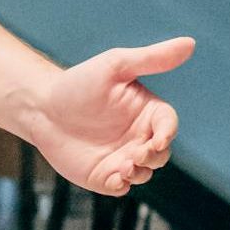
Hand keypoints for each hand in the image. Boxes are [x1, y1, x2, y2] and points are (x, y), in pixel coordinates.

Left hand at [29, 36, 192, 195]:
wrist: (40, 107)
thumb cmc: (78, 83)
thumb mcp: (114, 66)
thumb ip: (151, 58)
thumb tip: (189, 42)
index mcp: (147, 113)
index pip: (168, 125)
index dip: (166, 133)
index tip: (158, 138)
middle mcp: (139, 137)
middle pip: (160, 154)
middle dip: (153, 156)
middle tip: (135, 154)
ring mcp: (123, 157)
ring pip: (144, 172)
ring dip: (139, 172)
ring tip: (122, 166)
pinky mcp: (104, 174)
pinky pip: (121, 186)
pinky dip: (122, 185)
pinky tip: (114, 178)